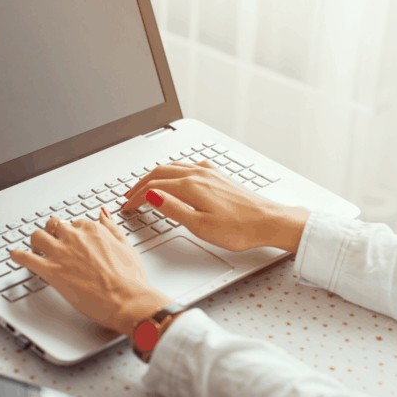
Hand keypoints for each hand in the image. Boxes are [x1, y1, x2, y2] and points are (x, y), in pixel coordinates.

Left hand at [9, 210, 170, 337]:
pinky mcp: (52, 272)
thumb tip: (103, 214)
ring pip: (37, 237)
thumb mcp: (126, 246)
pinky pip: (26, 258)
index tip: (73, 240)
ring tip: (36, 248)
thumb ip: (112, 228)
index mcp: (93, 230)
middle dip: (53, 232)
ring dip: (35, 241)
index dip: (73, 232)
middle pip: (54, 226)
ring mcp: (61, 254)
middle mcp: (75, 238)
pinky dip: (18, 256)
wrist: (128, 300)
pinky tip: (15, 256)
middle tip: (54, 242)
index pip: (76, 223)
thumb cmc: (130, 279)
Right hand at [122, 161, 309, 252]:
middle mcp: (199, 174)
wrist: (270, 222)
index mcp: (191, 186)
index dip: (136, 196)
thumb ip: (173, 209)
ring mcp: (210, 173)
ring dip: (155, 176)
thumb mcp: (200, 225)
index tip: (126, 205)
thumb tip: (151, 195)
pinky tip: (176, 177)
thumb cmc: (240, 228)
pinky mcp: (219, 176)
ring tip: (145, 186)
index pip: (153, 186)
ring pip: (174, 167)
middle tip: (128, 196)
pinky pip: (188, 167)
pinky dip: (173, 171)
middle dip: (140, 184)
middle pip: (160, 172)